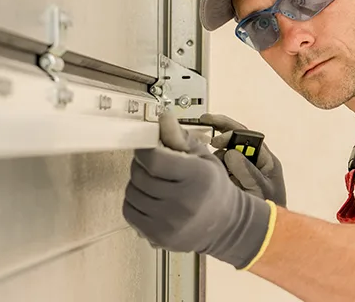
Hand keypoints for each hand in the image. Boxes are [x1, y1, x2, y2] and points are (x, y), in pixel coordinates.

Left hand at [122, 111, 272, 268]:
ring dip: (137, 184)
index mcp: (197, 177)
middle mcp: (184, 202)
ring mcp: (170, 222)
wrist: (225, 224)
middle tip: (152, 166)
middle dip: (140, 166)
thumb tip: (163, 117)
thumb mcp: (202, 157)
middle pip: (139, 176)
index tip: (148, 148)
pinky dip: (134, 202)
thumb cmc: (212, 187)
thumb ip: (179, 137)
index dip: (144, 150)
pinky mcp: (158, 236)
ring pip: (131, 193)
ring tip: (154, 184)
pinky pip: (129, 212)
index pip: (153, 159)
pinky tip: (149, 200)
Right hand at [200, 113, 286, 206]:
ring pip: (223, 153)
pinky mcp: (229, 180)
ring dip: (215, 155)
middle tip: (203, 125)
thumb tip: (231, 154)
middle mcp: (253, 162)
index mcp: (265, 160)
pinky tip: (207, 172)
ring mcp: (240, 171)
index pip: (247, 136)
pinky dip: (211, 166)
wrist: (265, 235)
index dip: (231, 131)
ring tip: (210, 165)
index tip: (216, 138)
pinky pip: (218, 167)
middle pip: (235, 139)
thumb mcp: (261, 190)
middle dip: (219, 133)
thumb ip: (248, 172)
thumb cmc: (270, 214)